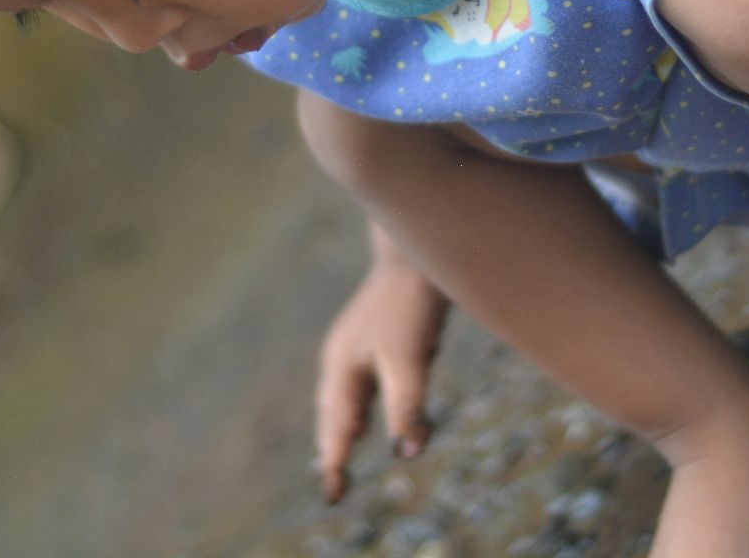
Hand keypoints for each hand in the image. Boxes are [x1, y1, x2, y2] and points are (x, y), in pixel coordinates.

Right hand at [314, 254, 450, 502]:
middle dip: (333, 446)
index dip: (335, 463)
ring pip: (349, 397)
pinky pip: (364, 381)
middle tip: (333, 480)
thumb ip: (407, 408)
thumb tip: (405, 455)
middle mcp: (342, 359)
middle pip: (334, 414)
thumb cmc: (410, 305)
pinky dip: (363, 403)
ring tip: (343, 451)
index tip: (332, 496)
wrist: (416, 251)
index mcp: (342, 369)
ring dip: (346, 425)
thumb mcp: (410, 361)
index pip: (336, 429)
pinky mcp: (377, 336)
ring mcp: (358, 345)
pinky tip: (371, 407)